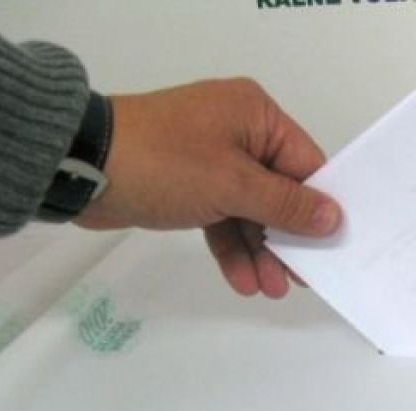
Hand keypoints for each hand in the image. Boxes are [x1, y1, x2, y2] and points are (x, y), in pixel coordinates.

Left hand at [77, 78, 340, 298]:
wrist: (81, 166)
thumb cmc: (165, 163)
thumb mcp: (234, 184)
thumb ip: (287, 205)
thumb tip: (334, 218)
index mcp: (255, 115)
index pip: (306, 165)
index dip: (320, 208)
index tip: (332, 249)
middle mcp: (238, 132)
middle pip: (280, 193)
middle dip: (287, 240)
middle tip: (299, 281)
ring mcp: (212, 159)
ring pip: (251, 212)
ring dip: (261, 252)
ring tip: (269, 290)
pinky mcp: (189, 185)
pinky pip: (223, 219)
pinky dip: (232, 247)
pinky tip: (241, 280)